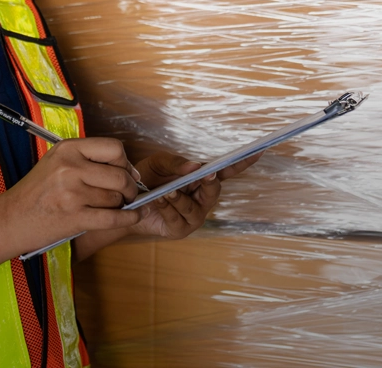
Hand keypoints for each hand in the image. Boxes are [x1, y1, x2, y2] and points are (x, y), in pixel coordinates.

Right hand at [0, 137, 143, 254]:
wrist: (11, 219)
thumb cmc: (35, 192)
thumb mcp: (56, 162)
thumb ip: (87, 160)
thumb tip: (126, 169)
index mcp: (67, 150)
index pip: (113, 148)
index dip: (125, 162)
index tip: (127, 172)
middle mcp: (70, 168)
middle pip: (120, 175)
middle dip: (129, 187)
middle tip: (127, 194)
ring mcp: (72, 193)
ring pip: (116, 198)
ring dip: (121, 205)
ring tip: (111, 206)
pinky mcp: (74, 218)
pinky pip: (113, 218)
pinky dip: (127, 219)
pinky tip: (131, 217)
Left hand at [125, 151, 260, 239]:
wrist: (124, 199)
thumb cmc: (146, 178)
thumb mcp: (159, 163)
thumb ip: (176, 163)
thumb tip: (196, 165)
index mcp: (201, 180)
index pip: (226, 171)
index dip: (242, 163)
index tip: (257, 151)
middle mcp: (201, 199)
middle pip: (214, 192)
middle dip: (210, 183)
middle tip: (206, 174)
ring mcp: (193, 216)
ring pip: (194, 209)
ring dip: (180, 199)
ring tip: (166, 191)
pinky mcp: (179, 230)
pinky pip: (178, 220)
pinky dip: (167, 209)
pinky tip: (156, 200)